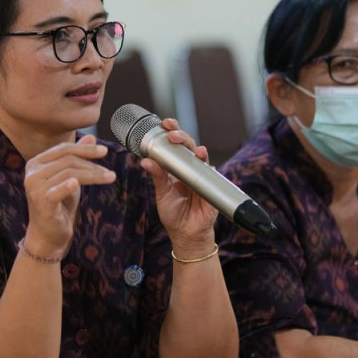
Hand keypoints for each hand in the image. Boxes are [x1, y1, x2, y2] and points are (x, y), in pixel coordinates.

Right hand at [23, 133, 115, 257]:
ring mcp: (34, 187)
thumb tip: (92, 136)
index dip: (85, 148)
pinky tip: (77, 184)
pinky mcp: (41, 202)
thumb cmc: (59, 205)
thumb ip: (78, 158)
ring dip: (92, 175)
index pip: (63, 149)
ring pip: (69, 173)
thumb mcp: (71, 178)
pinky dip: (68, 186)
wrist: (48, 234)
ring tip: (109, 178)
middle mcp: (32, 172)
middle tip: (109, 171)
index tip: (104, 151)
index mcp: (36, 163)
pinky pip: (57, 190)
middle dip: (91, 163)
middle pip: (67, 160)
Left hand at [140, 118, 217, 255]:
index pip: (174, 145)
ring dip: (194, 147)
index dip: (170, 131)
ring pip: (200, 155)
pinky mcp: (211, 185)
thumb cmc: (174, 214)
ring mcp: (202, 175)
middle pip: (187, 145)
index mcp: (176, 167)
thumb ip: (157, 177)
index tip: (163, 123)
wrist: (187, 235)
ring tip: (185, 144)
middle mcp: (190, 168)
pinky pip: (211, 172)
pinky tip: (202, 158)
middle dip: (180, 135)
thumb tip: (145, 160)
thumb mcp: (162, 194)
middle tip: (171, 132)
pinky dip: (206, 164)